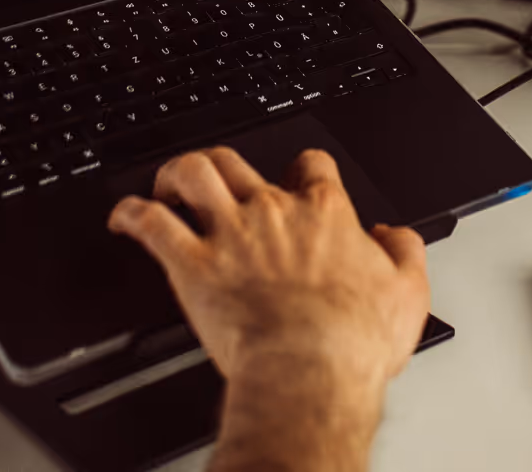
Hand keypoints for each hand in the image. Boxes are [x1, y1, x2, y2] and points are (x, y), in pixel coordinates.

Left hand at [108, 147, 428, 392]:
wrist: (309, 371)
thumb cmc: (352, 341)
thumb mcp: (407, 293)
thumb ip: (403, 253)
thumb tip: (393, 235)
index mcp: (323, 213)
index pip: (311, 165)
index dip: (301, 167)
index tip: (298, 178)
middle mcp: (272, 211)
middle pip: (239, 160)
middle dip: (222, 162)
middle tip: (215, 179)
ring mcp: (230, 234)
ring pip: (193, 173)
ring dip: (175, 173)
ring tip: (167, 183)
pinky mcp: (193, 265)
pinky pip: (152, 224)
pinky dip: (131, 214)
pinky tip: (124, 217)